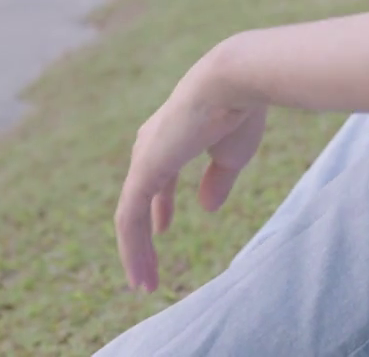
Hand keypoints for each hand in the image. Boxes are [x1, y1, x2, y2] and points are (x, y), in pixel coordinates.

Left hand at [113, 51, 267, 292]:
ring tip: (144, 285)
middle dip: (142, 237)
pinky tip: (141, 272)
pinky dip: (133, 249)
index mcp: (171, 137)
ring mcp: (143, 159)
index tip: (163, 229)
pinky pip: (129, 219)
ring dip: (135, 253)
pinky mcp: (142, 172)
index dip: (161, 206)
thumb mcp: (232, 155)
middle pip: (138, 199)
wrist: (234, 83)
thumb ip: (218, 181)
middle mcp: (150, 146)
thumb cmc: (239, 111)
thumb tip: (206, 207)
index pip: (158, 178)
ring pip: (129, 216)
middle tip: (147, 270)